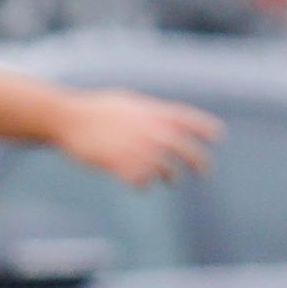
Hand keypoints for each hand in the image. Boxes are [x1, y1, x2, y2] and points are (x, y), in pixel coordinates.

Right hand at [54, 90, 223, 186]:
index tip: (218, 136)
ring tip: (169, 178)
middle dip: (200, 162)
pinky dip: (141, 184)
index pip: (189, 120)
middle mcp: (153, 131)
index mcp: (154, 113)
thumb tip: (171, 124)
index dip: (205, 128)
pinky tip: (135, 181)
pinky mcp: (125, 167)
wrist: (68, 119)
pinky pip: (142, 183)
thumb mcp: (129, 103)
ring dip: (169, 176)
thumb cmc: (97, 110)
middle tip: (204, 171)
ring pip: (168, 171)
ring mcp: (140, 150)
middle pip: (187, 151)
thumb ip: (152, 115)